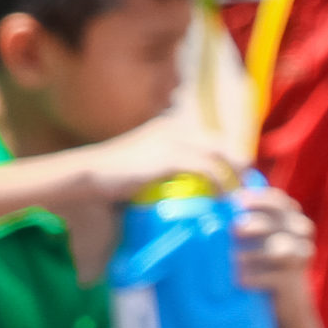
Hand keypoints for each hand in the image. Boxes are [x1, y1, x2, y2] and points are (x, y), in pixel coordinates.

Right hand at [66, 115, 241, 206]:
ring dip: (233, 179)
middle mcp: (176, 128)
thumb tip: (182, 190)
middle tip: (242, 193)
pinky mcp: (171, 158)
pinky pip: (208, 171)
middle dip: (237, 168)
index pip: (211, 141)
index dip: (227, 161)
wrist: (85, 175)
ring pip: (220, 157)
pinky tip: (223, 200)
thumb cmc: (109, 177)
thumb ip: (163, 171)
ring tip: (237, 200)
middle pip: (222, 146)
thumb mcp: (142, 166)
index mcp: (170, 127)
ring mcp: (174, 141)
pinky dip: (220, 186)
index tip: (236, 182)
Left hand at [232, 183, 317, 301]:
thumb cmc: (264, 263)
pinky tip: (241, 279)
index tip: (235, 200)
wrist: (286, 302)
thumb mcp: (257, 236)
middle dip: (257, 222)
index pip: (278, 201)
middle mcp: (300, 233)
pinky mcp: (294, 282)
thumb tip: (215, 192)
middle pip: (281, 222)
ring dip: (256, 253)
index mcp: (290, 217)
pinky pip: (277, 277)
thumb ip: (243, 216)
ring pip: (282, 249)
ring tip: (234, 259)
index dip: (258, 199)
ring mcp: (301, 257)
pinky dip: (258, 277)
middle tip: (234, 228)